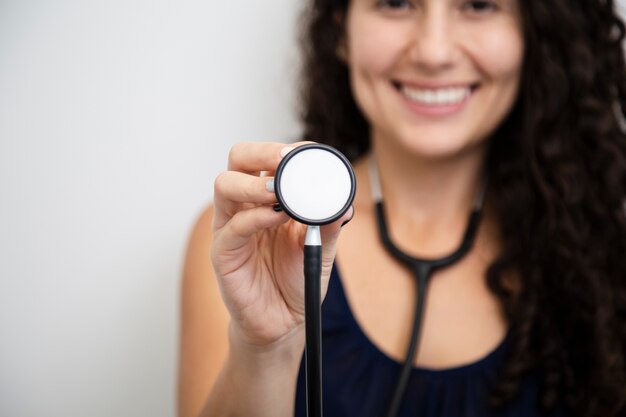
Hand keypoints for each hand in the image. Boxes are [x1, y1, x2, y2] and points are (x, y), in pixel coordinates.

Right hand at [211, 142, 352, 348]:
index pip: (266, 158)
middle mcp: (245, 206)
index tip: (308, 152)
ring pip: (224, 185)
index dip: (284, 149)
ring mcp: (231, 227)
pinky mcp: (224, 254)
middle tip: (284, 160)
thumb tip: (344, 201)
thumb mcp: (322, 247)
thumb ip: (329, 223)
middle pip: (237, 159)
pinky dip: (255, 218)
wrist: (285, 321)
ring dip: (253, 184)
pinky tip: (276, 217)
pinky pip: (232, 228)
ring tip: (277, 192)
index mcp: (268, 197)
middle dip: (260, 152)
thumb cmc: (297, 279)